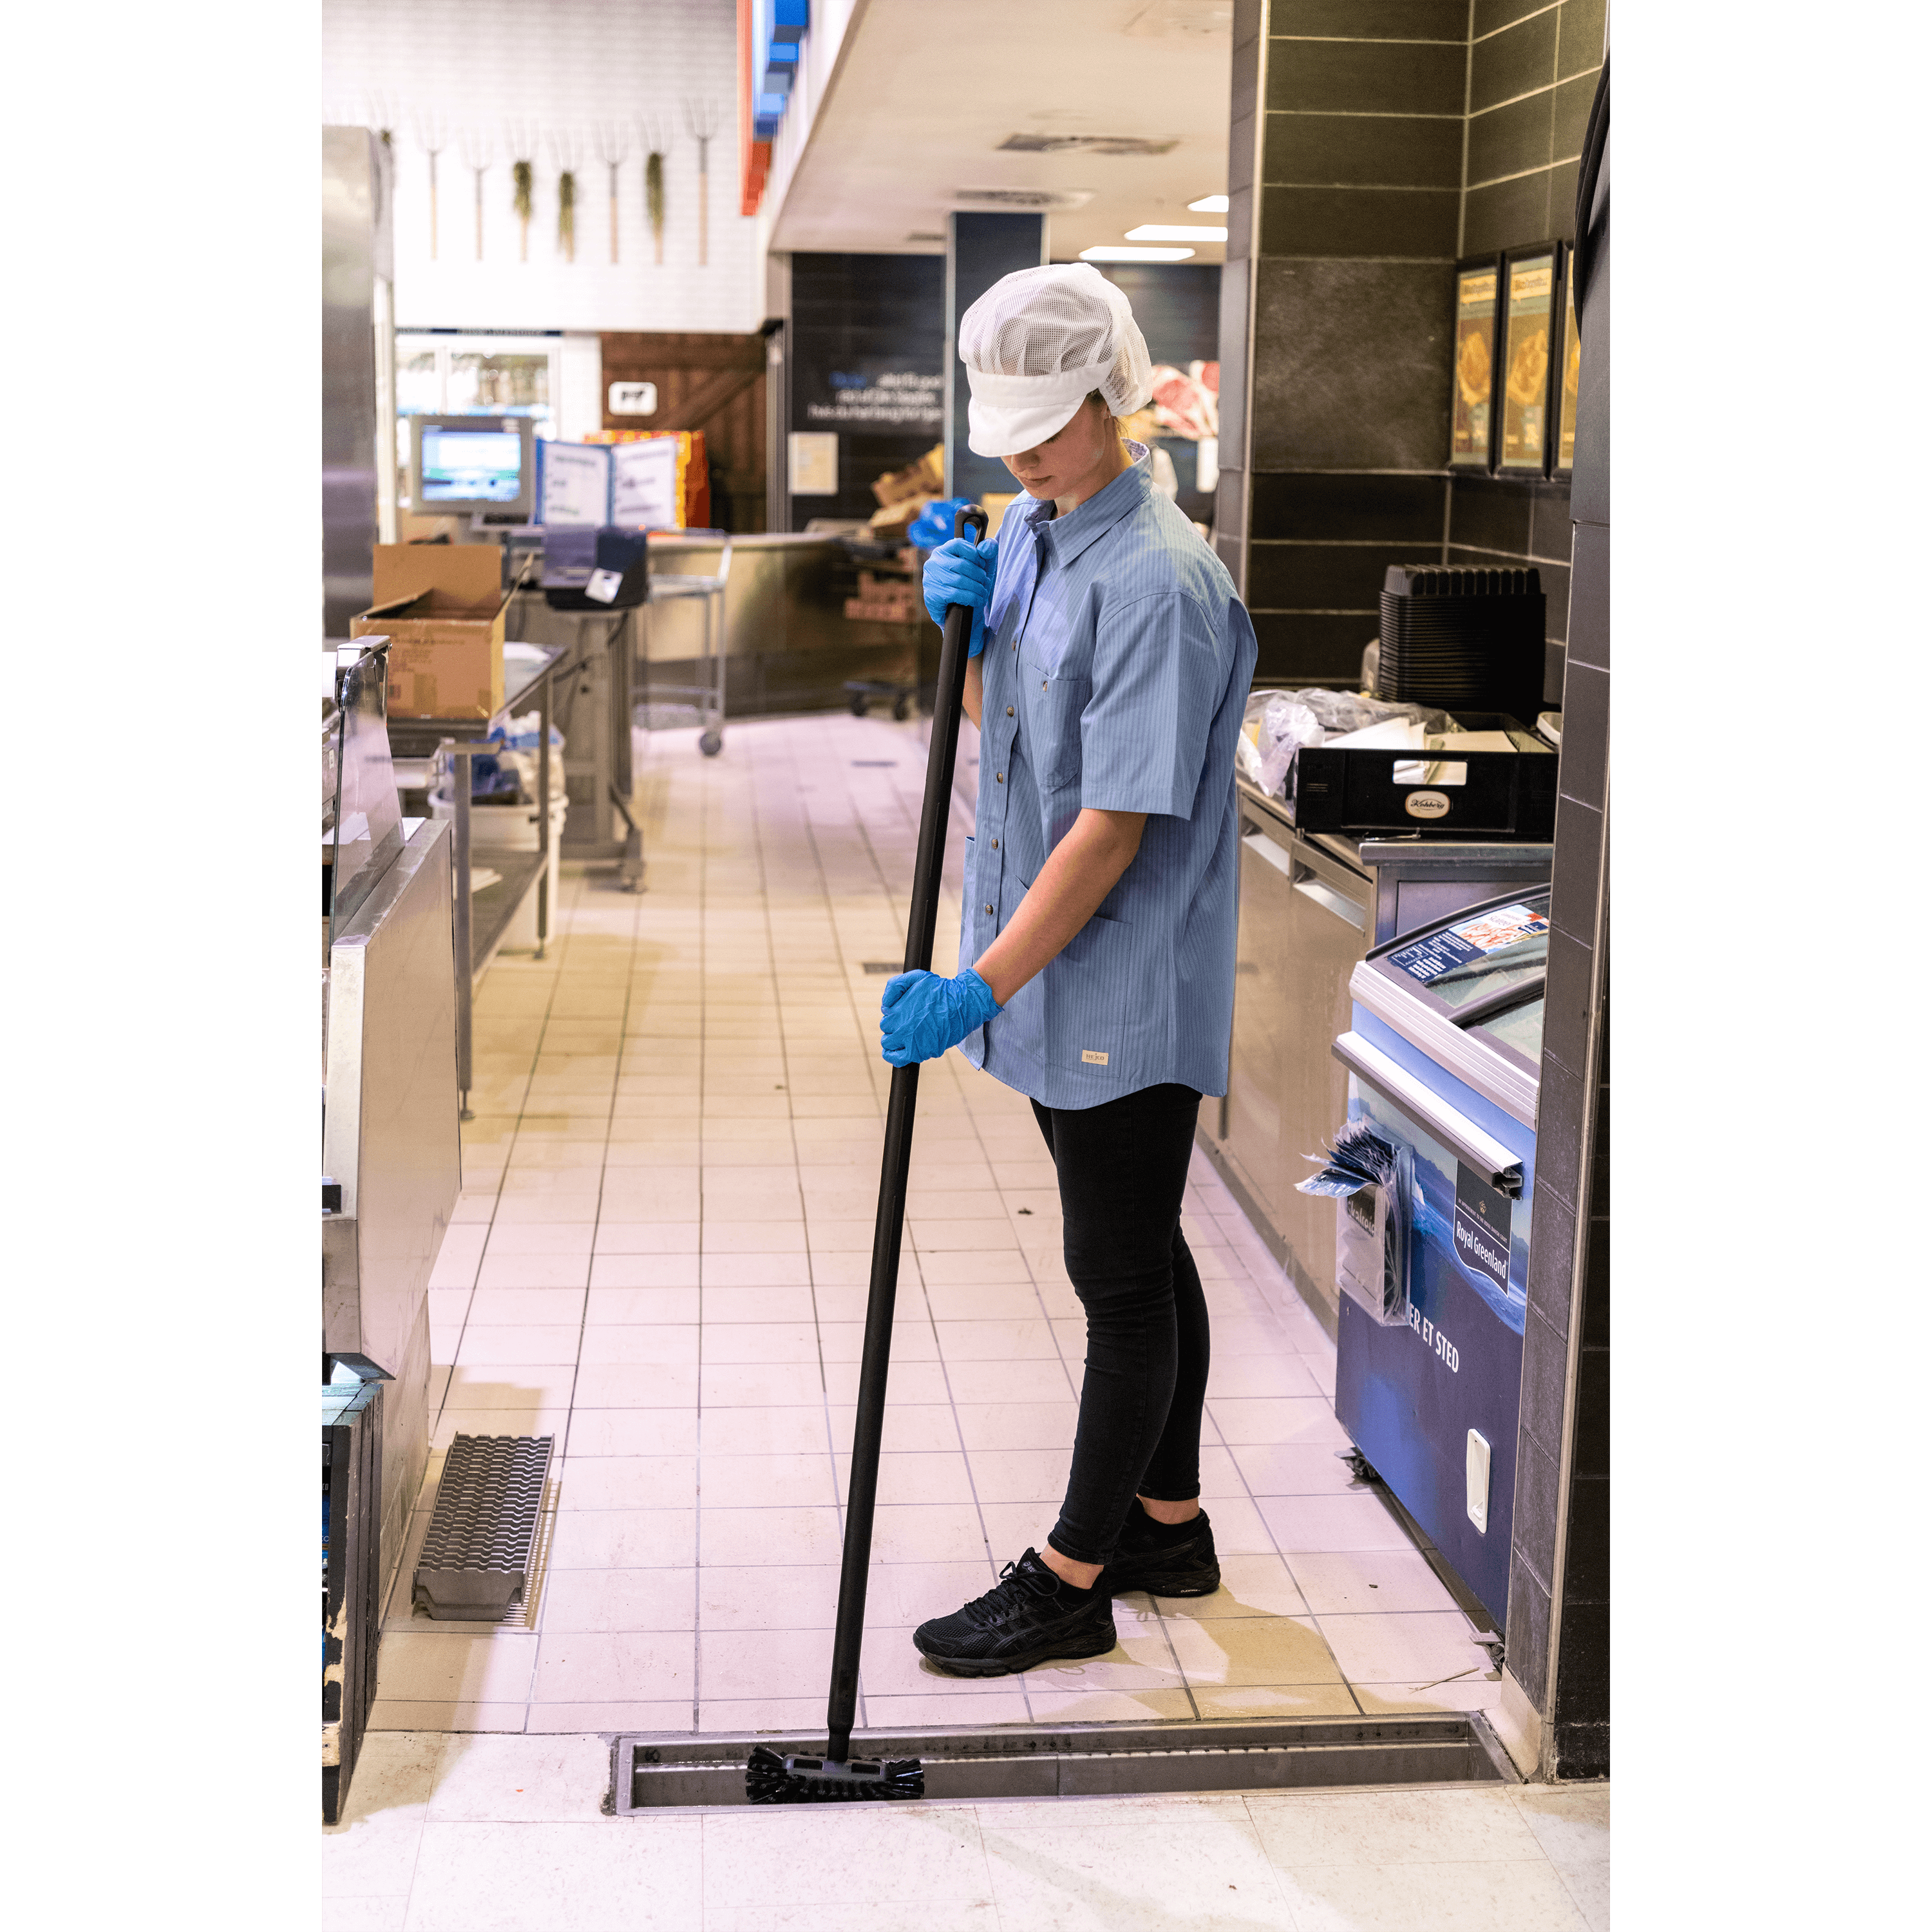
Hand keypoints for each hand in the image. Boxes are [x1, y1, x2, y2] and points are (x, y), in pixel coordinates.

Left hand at [880, 968, 1002, 1065]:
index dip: (893, 1018)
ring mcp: (911, 1041)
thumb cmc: (942, 990)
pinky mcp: (921, 1052)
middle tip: (906, 1025)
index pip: (885, 1019)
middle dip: (893, 1029)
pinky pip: (899, 1059)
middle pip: (887, 1032)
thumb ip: (895, 986)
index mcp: (898, 1011)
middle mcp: (902, 1027)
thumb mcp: (917, 977)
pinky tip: (897, 1053)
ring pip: (889, 1046)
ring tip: (902, 1038)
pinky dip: (895, 1057)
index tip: (902, 1016)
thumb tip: (884, 1005)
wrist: (963, 1004)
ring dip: (893, 1042)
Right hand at [922, 536, 998, 657]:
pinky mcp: (931, 596)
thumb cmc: (970, 589)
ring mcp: (929, 580)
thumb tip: (987, 546)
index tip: (982, 565)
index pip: (958, 544)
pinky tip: (977, 601)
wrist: (961, 617)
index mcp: (942, 552)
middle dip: (979, 575)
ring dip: (977, 588)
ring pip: (960, 580)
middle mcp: (932, 563)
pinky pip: (955, 594)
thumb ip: (987, 553)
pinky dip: (971, 598)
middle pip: (962, 564)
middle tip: (985, 583)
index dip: (975, 554)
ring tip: (983, 593)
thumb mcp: (982, 569)